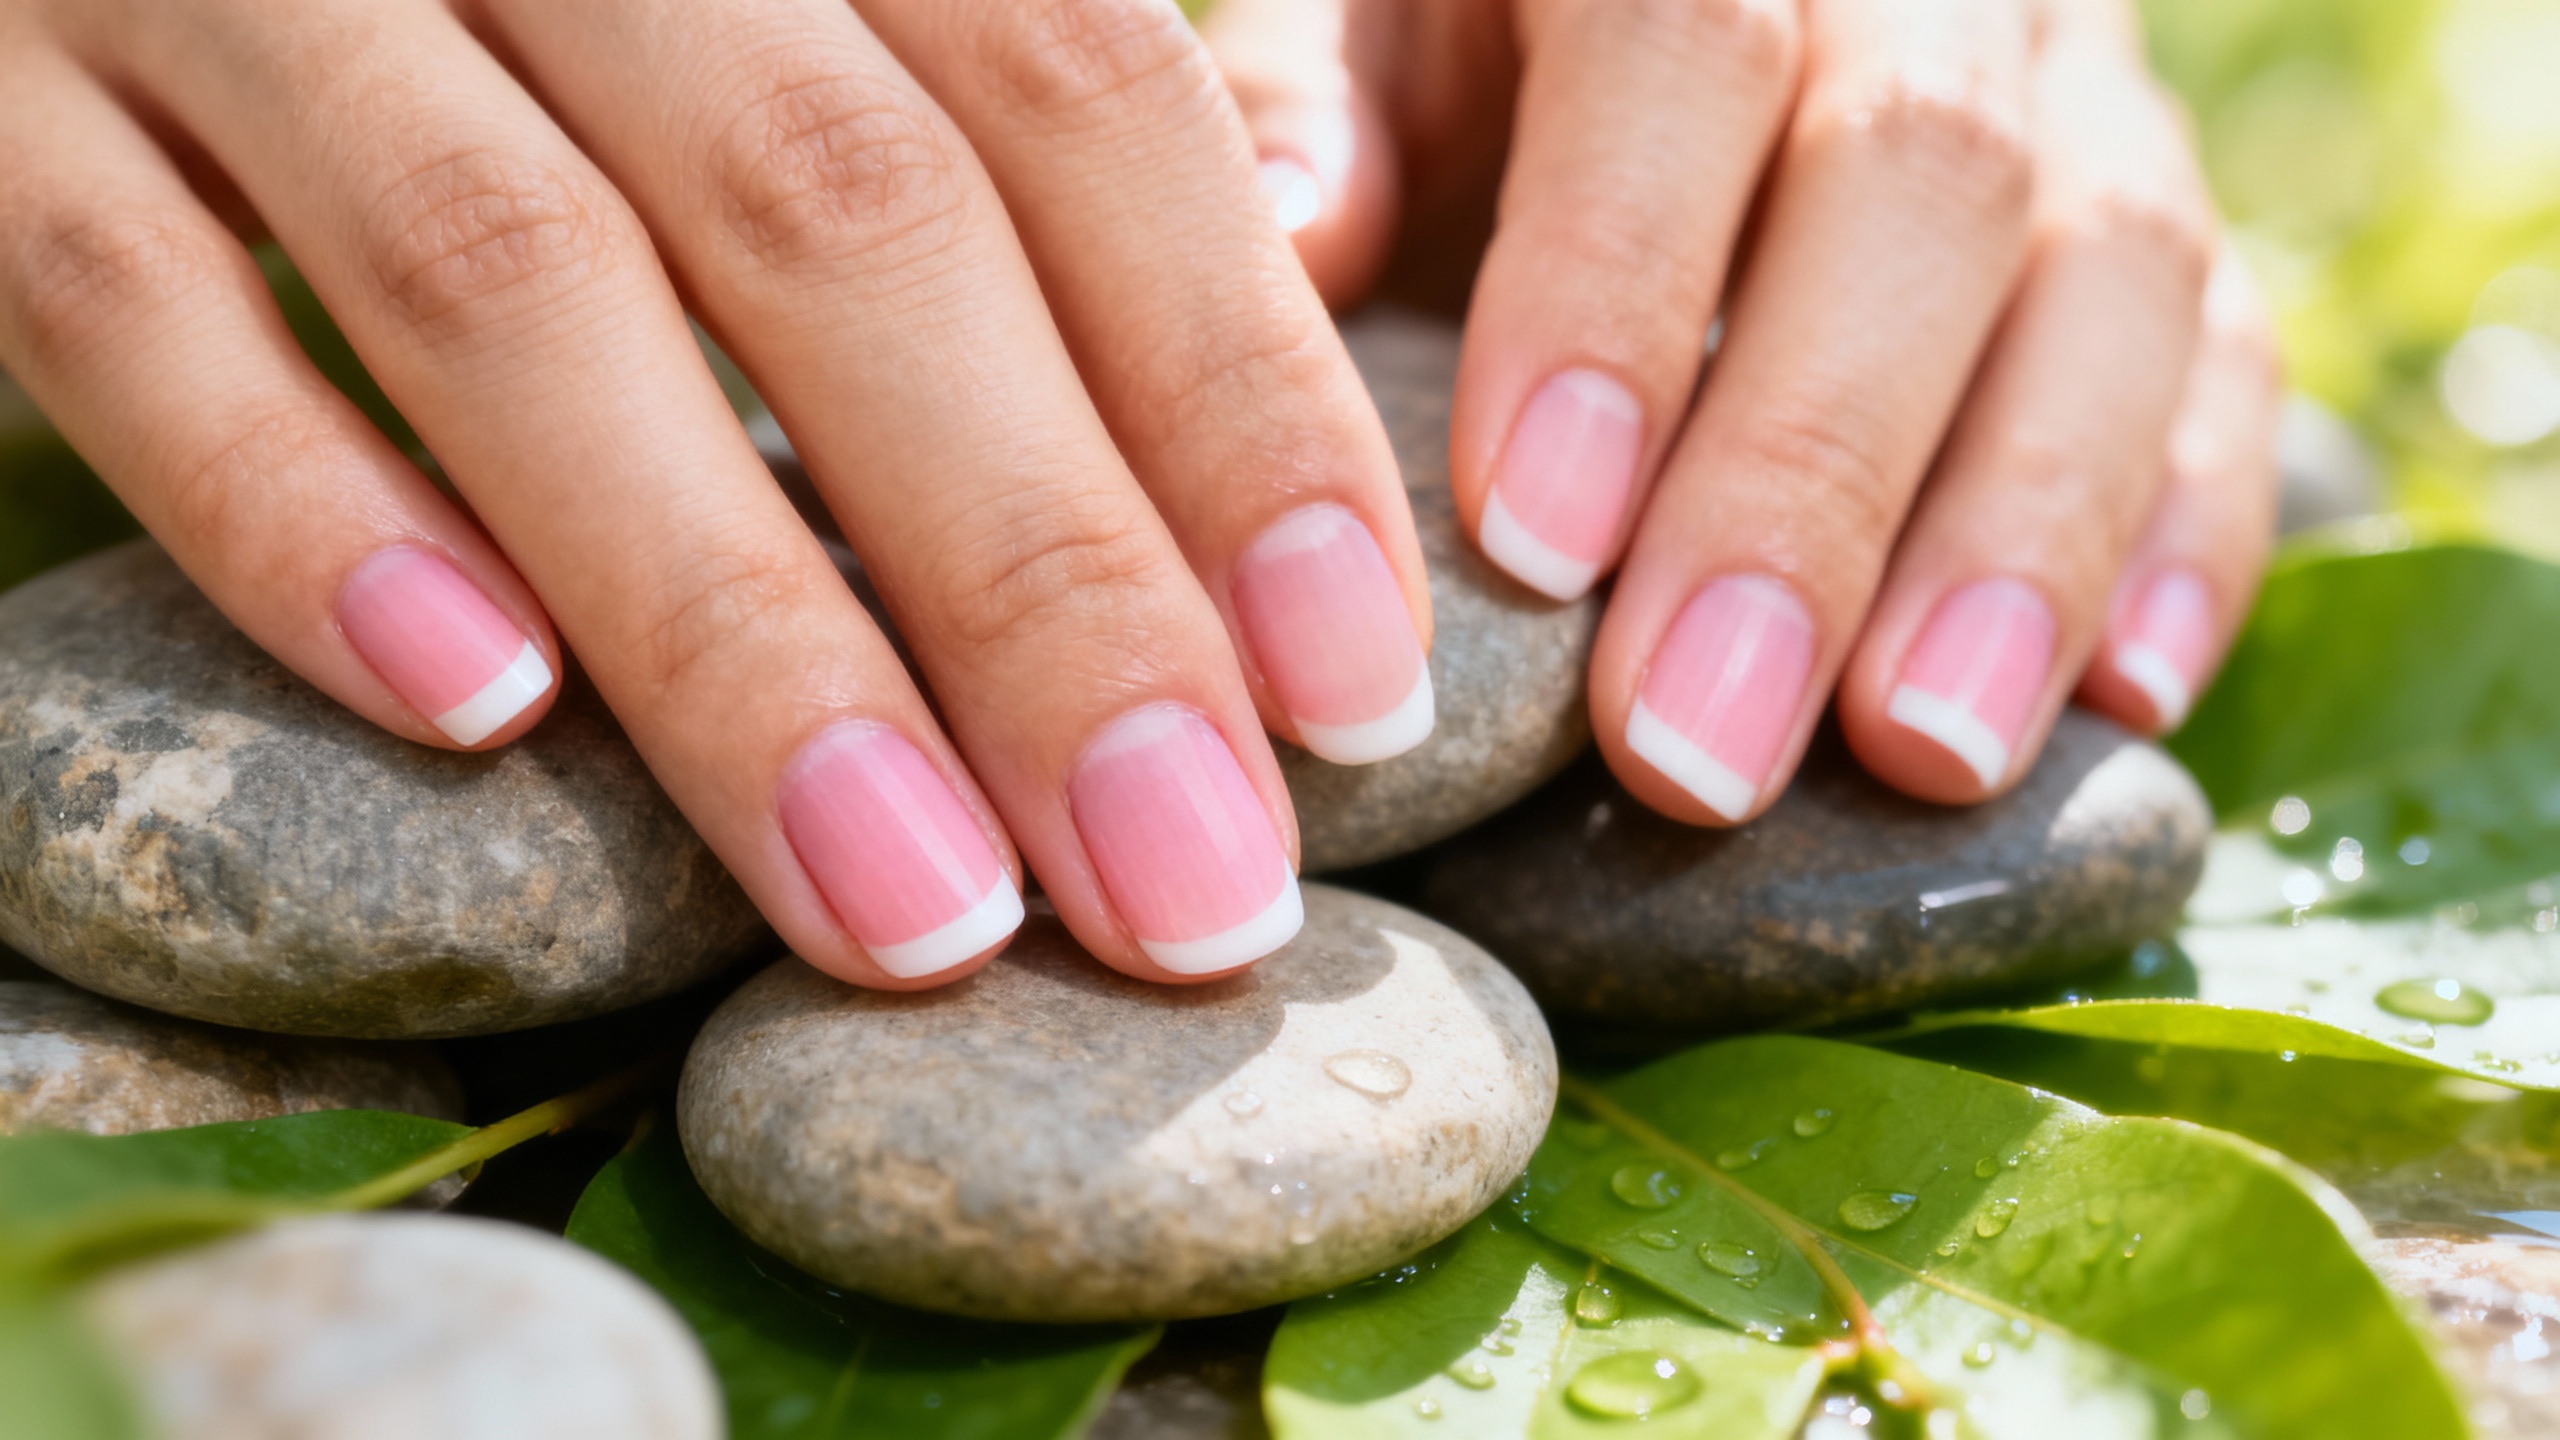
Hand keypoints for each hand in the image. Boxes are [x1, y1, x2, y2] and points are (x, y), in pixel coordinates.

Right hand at [0, 0, 1440, 987]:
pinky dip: (293, 502)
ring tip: (916, 912)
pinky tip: (474, 713)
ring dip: (734, 623)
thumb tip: (1238, 448)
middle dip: (1041, 576)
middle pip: (840, 210)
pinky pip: (109, 289)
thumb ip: (963, 129)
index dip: (1233, 389)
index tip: (1356, 684)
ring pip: (507, 280)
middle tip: (1196, 889)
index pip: (1072, 94)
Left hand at [1207, 0, 2279, 818]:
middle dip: (1808, 480)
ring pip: (2117, 277)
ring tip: (1918, 755)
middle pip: (1921, 180)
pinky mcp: (2168, 228)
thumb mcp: (1367, 33)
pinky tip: (2122, 707)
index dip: (1616, 281)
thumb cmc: (1480, 51)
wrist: (1671, 10)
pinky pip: (2231, 361)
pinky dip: (2190, 534)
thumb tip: (1289, 246)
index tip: (1536, 540)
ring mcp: (2080, 93)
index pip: (1680, 42)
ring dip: (2020, 536)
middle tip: (1693, 740)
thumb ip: (1322, 113)